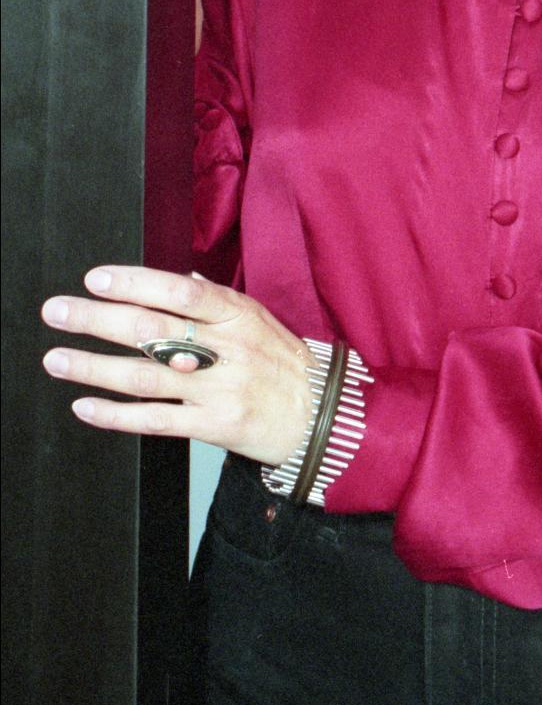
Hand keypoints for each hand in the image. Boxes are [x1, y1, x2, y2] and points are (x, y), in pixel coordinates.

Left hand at [41, 266, 313, 466]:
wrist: (320, 415)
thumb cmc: (284, 363)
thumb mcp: (259, 320)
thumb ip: (217, 301)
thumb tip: (182, 279)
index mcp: (237, 314)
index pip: (179, 291)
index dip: (136, 282)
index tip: (96, 279)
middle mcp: (226, 348)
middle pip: (152, 329)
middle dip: (97, 319)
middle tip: (58, 312)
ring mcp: (218, 388)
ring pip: (145, 376)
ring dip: (94, 367)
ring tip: (57, 359)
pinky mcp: (214, 425)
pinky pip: (156, 420)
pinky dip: (116, 414)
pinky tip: (86, 406)